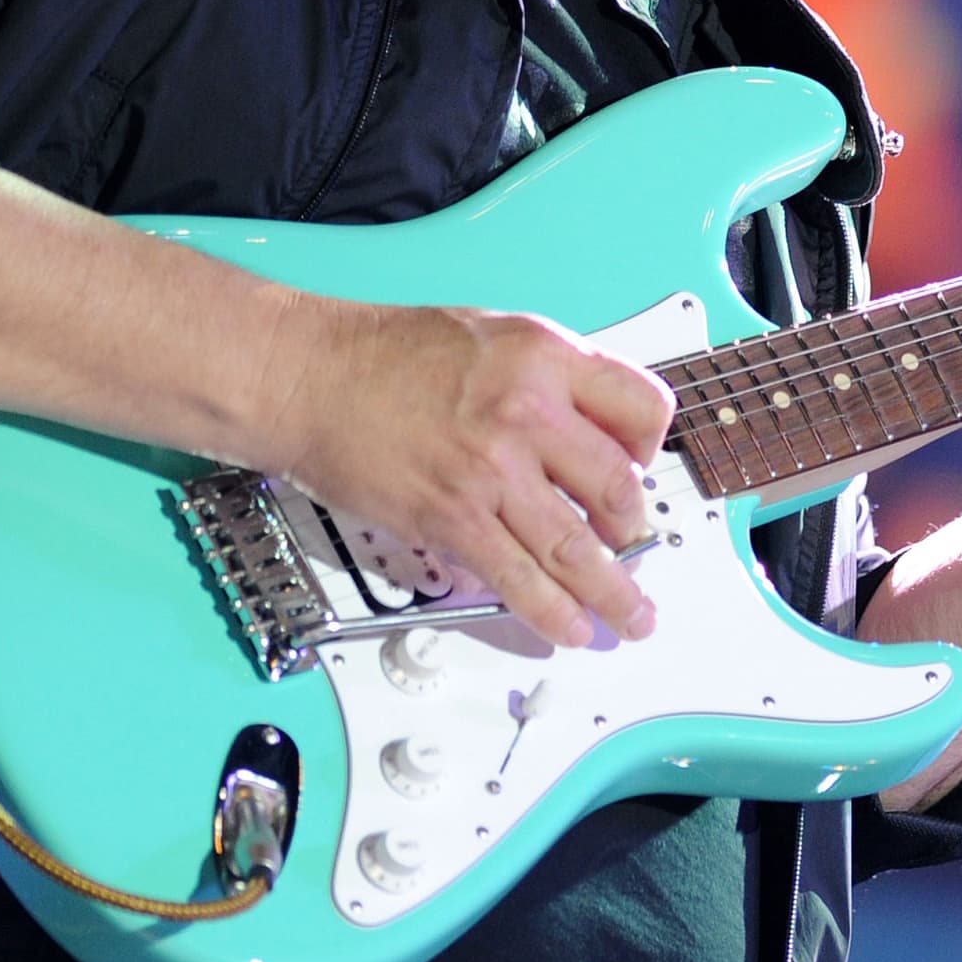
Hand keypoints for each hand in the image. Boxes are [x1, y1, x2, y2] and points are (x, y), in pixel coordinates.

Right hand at [256, 298, 674, 648]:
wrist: (311, 376)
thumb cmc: (389, 353)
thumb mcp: (495, 334)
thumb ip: (551, 377)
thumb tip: (593, 431)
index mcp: (546, 356)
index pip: (643, 408)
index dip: (651, 447)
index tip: (640, 467)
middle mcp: (528, 412)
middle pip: (619, 488)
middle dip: (634, 530)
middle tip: (632, 546)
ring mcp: (491, 471)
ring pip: (577, 548)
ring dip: (613, 594)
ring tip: (632, 617)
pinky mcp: (453, 519)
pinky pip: (518, 579)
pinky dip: (551, 612)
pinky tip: (570, 627)